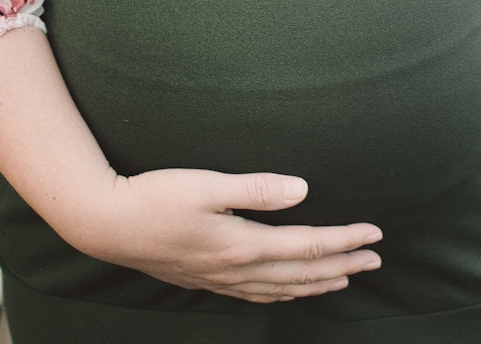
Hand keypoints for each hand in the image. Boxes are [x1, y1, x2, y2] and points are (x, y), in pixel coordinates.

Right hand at [60, 167, 382, 302]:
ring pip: (282, 290)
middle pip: (302, 273)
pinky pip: (258, 296)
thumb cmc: (153, 197)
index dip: (344, 240)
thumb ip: (256, 188)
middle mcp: (236, 269)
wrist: (105, 225)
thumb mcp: (205, 184)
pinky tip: (289, 291)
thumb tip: (302, 190)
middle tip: (375, 260)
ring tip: (345, 279)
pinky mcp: (206, 280)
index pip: (307, 245)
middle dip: (343, 266)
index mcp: (242, 244)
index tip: (374, 234)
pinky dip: (284, 295)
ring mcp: (220, 279)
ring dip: (318, 284)